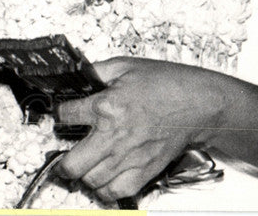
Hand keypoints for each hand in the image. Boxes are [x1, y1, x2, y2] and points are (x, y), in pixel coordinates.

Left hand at [55, 57, 226, 202]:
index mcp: (106, 106)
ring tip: (82, 168)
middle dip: (61, 163)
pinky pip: (116, 191)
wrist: (199, 104)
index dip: (58, 114)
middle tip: (61, 159)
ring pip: (92, 181)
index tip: (60, 115)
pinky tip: (103, 179)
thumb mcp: (124, 65)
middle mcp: (115, 136)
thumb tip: (77, 75)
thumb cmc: (167, 83)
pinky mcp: (145, 170)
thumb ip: (96, 71)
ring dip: (83, 176)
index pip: (66, 116)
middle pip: (73, 163)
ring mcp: (130, 157)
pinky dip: (105, 189)